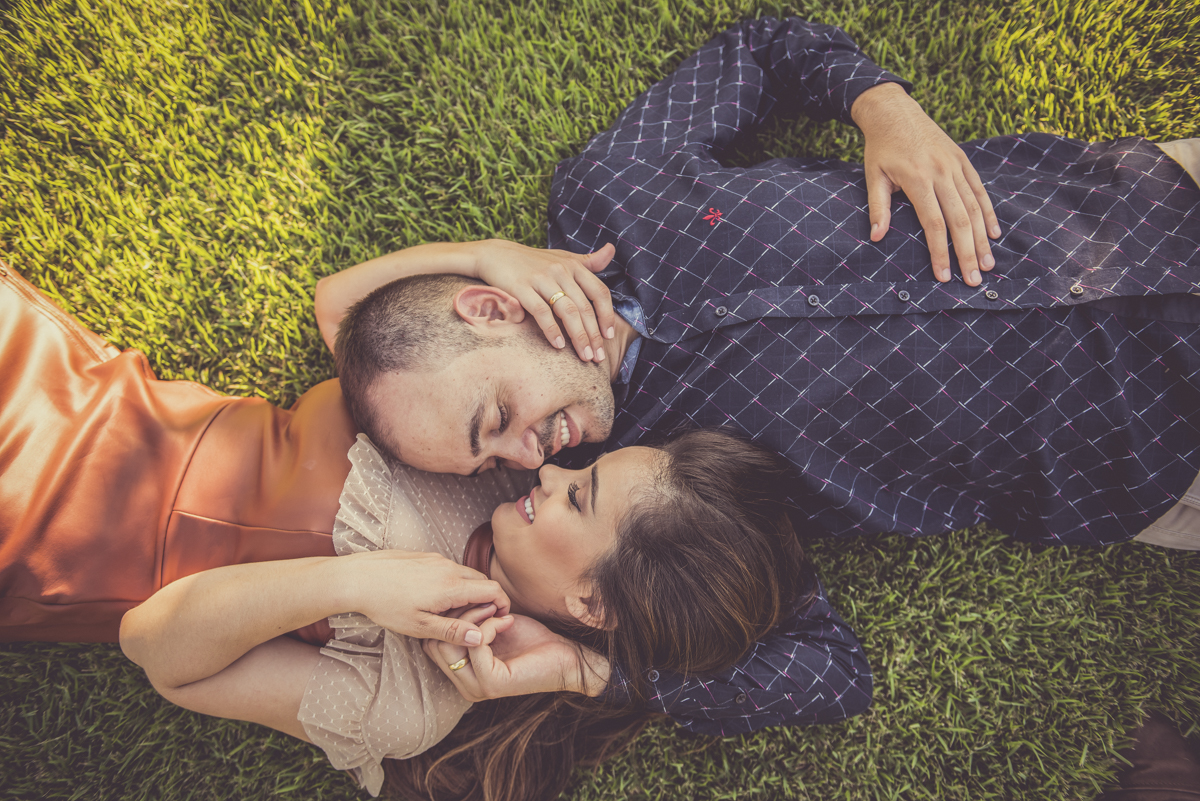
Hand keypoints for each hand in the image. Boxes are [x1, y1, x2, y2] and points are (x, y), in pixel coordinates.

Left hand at [339, 551, 509, 646]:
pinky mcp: (424, 556)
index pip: (493, 590)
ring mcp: (436, 559)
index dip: (503, 604)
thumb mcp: (420, 626)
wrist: (357, 578)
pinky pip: (449, 569)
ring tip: (453, 612)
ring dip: (469, 591)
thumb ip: (453, 631)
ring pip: (465, 574)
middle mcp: (448, 568)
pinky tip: (434, 598)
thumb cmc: (386, 604)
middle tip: (477, 620)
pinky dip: (453, 582)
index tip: (500, 618)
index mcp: (452, 586)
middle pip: (482, 580)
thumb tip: (481, 637)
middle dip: (488, 599)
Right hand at [422, 608, 610, 700]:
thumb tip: (447, 600)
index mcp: (462, 675)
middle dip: (457, 615)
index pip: (432, 644)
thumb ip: (469, 621)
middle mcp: (465, 686)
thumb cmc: (532, 640)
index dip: (449, 617)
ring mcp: (476, 688)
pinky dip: (490, 625)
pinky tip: (508, 621)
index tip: (474, 601)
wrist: (566, 657)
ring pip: (450, 644)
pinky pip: (476, 645)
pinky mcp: (492, 684)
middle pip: (435, 643)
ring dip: (472, 618)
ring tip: (496, 610)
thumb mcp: (492, 628)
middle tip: (485, 604)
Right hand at [471, 240, 615, 362]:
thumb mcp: (562, 257)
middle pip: (584, 307)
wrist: (496, 255)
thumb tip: (612, 250)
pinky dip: (551, 330)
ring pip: (567, 311)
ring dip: (578, 337)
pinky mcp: (521, 288)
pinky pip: (541, 312)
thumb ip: (589, 260)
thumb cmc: (533, 261)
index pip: (599, 292)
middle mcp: (560, 270)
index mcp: (573, 265)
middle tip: (598, 357)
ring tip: (584, 356)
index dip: (607, 316)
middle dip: (594, 335)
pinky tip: (558, 346)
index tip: (609, 336)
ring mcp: (541, 279)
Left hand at [852, 83, 1000, 285]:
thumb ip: (877, 207)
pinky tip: (993, 234)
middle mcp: (942, 173)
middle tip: (974, 281)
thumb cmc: (880, 148)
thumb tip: (876, 237)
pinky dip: (988, 213)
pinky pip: (979, 190)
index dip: (940, 252)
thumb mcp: (873, 176)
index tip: (944, 276)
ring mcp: (956, 166)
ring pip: (974, 207)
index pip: (934, 223)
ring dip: (982, 239)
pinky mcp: (963, 161)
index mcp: (918, 179)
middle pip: (960, 220)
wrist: (894, 111)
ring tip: (987, 265)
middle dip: (967, 253)